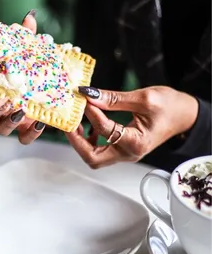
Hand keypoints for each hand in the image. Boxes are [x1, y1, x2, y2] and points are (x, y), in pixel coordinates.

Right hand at [0, 10, 44, 144]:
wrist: (53, 90)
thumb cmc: (34, 73)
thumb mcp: (30, 56)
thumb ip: (27, 40)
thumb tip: (29, 19)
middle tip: (5, 101)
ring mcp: (12, 121)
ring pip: (1, 129)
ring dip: (7, 122)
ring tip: (21, 110)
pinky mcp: (26, 130)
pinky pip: (23, 139)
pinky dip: (30, 133)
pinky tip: (40, 122)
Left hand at [66, 86, 198, 168]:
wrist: (185, 116)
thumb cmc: (171, 107)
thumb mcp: (144, 98)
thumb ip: (114, 99)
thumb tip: (90, 95)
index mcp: (137, 143)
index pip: (106, 131)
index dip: (92, 114)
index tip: (85, 99)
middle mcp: (129, 154)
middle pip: (93, 158)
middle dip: (76, 141)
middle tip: (69, 124)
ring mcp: (125, 153)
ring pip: (94, 156)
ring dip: (81, 141)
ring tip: (76, 123)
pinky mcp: (122, 148)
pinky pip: (100, 149)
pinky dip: (90, 138)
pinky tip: (90, 124)